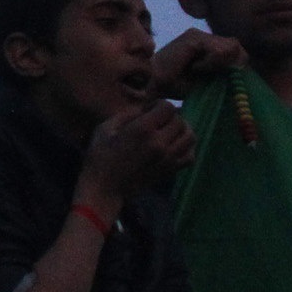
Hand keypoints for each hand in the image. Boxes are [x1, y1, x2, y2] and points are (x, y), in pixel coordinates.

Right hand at [78, 101, 194, 203]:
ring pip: (190, 137)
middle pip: (180, 121)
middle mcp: (160, 143)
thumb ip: (128, 114)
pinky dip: (187, 148)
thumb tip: (146, 109)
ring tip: (170, 131)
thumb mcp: (106, 127)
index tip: (150, 109)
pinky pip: (190, 156)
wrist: (106, 188)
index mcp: (143, 129)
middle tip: (158, 120)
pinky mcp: (171, 171)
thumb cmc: (100, 155)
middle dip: (170, 116)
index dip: (160, 104)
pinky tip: (175, 146)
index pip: (168, 108)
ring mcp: (168, 158)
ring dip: (182, 130)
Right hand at [151, 29, 245, 96]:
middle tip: (214, 75)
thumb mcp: (207, 80)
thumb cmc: (177, 84)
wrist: (153, 81)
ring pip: (230, 47)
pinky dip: (211, 63)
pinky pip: (217, 51)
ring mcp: (198, 34)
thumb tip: (241, 71)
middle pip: (235, 46)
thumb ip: (223, 72)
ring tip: (201, 71)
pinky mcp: (193, 38)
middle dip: (232, 63)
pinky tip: (196, 68)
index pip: (236, 49)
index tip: (224, 78)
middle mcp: (204, 36)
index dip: (237, 63)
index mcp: (208, 44)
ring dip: (220, 64)